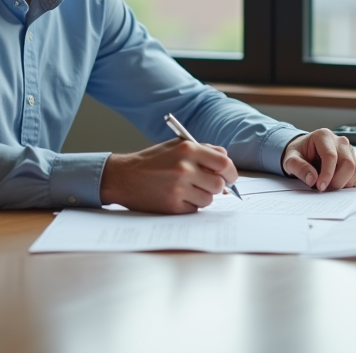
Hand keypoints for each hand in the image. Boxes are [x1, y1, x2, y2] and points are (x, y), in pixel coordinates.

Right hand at [100, 138, 238, 212]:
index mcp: (188, 149)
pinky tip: (177, 197)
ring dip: (202, 196)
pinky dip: (190, 205)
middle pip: (219, 184)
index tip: (229, 177)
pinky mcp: (172, 206)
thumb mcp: (176, 146)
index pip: (224, 163)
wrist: (124, 177)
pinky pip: (195, 209)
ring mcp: (178, 188)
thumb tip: (226, 163)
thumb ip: (203, 150)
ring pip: (209, 199)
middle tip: (208, 185)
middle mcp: (184, 168)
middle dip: (217, 186)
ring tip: (187, 189)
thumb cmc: (153, 161)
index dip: (230, 172)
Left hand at [282, 129, 355, 191]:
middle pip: (347, 163)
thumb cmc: (298, 154)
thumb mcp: (290, 160)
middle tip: (324, 189)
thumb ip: (299, 167)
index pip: (331, 156)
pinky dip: (348, 184)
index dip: (327, 174)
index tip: (320, 187)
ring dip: (343, 183)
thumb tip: (313, 179)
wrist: (304, 152)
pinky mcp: (354, 160)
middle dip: (336, 181)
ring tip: (328, 186)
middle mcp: (340, 141)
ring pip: (355, 170)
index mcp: (323, 136)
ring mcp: (349, 150)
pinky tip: (335, 184)